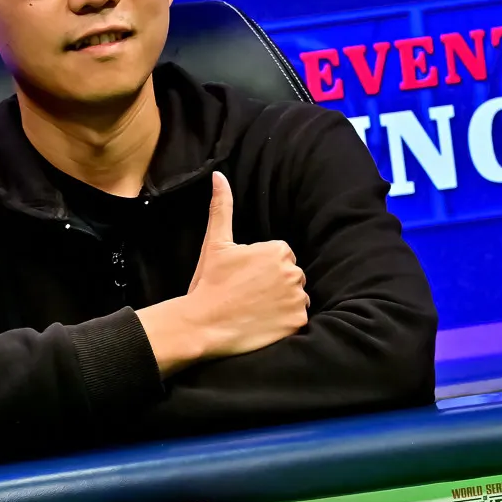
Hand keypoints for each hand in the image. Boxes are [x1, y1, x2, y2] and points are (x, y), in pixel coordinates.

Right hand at [184, 172, 309, 356]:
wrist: (203, 324)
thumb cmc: (209, 283)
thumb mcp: (215, 243)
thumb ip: (222, 207)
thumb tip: (219, 176)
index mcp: (278, 250)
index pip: (281, 258)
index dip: (262, 270)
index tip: (244, 279)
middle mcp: (293, 272)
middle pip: (291, 277)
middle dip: (274, 285)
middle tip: (248, 296)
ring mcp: (297, 298)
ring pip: (296, 297)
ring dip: (282, 304)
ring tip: (255, 310)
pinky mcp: (298, 321)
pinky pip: (298, 319)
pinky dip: (286, 322)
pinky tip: (264, 323)